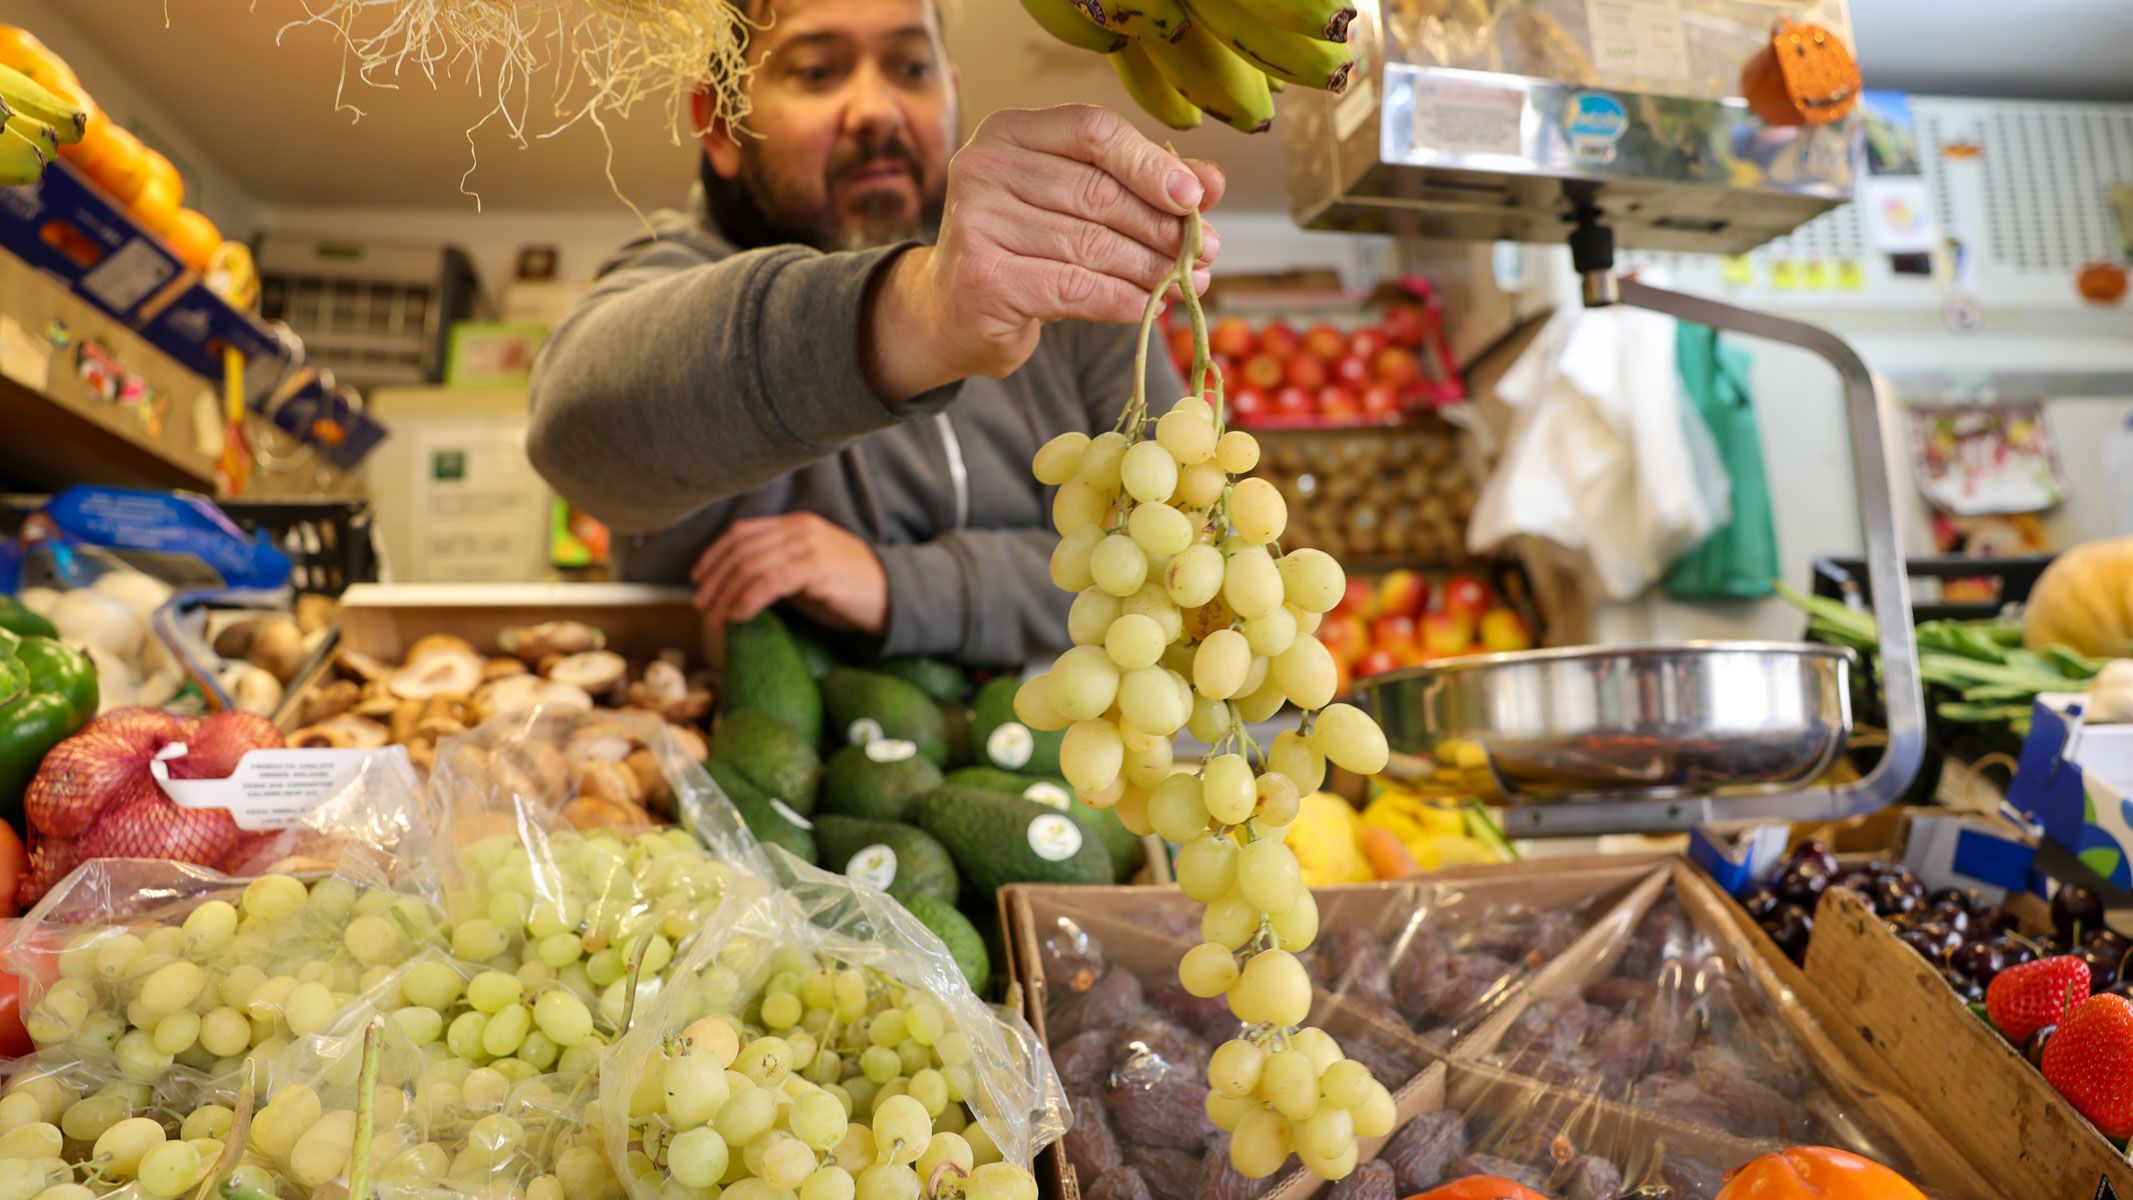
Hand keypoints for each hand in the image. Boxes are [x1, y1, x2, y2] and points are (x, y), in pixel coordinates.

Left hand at [690, 513, 888, 634]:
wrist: (896, 596)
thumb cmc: (849, 591)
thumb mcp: (807, 573)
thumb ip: (776, 571)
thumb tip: (734, 590)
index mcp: (795, 524)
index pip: (741, 533)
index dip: (714, 555)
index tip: (698, 580)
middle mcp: (800, 529)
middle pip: (741, 550)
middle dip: (716, 580)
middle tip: (703, 607)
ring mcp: (810, 546)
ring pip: (751, 566)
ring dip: (728, 595)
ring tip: (719, 619)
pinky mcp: (819, 568)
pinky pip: (771, 582)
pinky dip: (749, 600)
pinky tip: (742, 616)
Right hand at [863, 104, 1224, 399]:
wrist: (952, 311)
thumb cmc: (1024, 249)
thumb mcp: (1075, 205)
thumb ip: (1138, 185)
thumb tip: (1211, 184)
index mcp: (1008, 132)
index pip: (1093, 131)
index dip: (1151, 163)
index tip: (1194, 197)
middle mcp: (983, 167)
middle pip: (1098, 192)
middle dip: (1161, 227)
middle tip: (1204, 252)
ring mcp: (977, 223)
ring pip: (1092, 244)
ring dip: (1151, 268)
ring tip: (1187, 283)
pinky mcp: (984, 279)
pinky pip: (1075, 288)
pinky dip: (1123, 300)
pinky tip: (1151, 307)